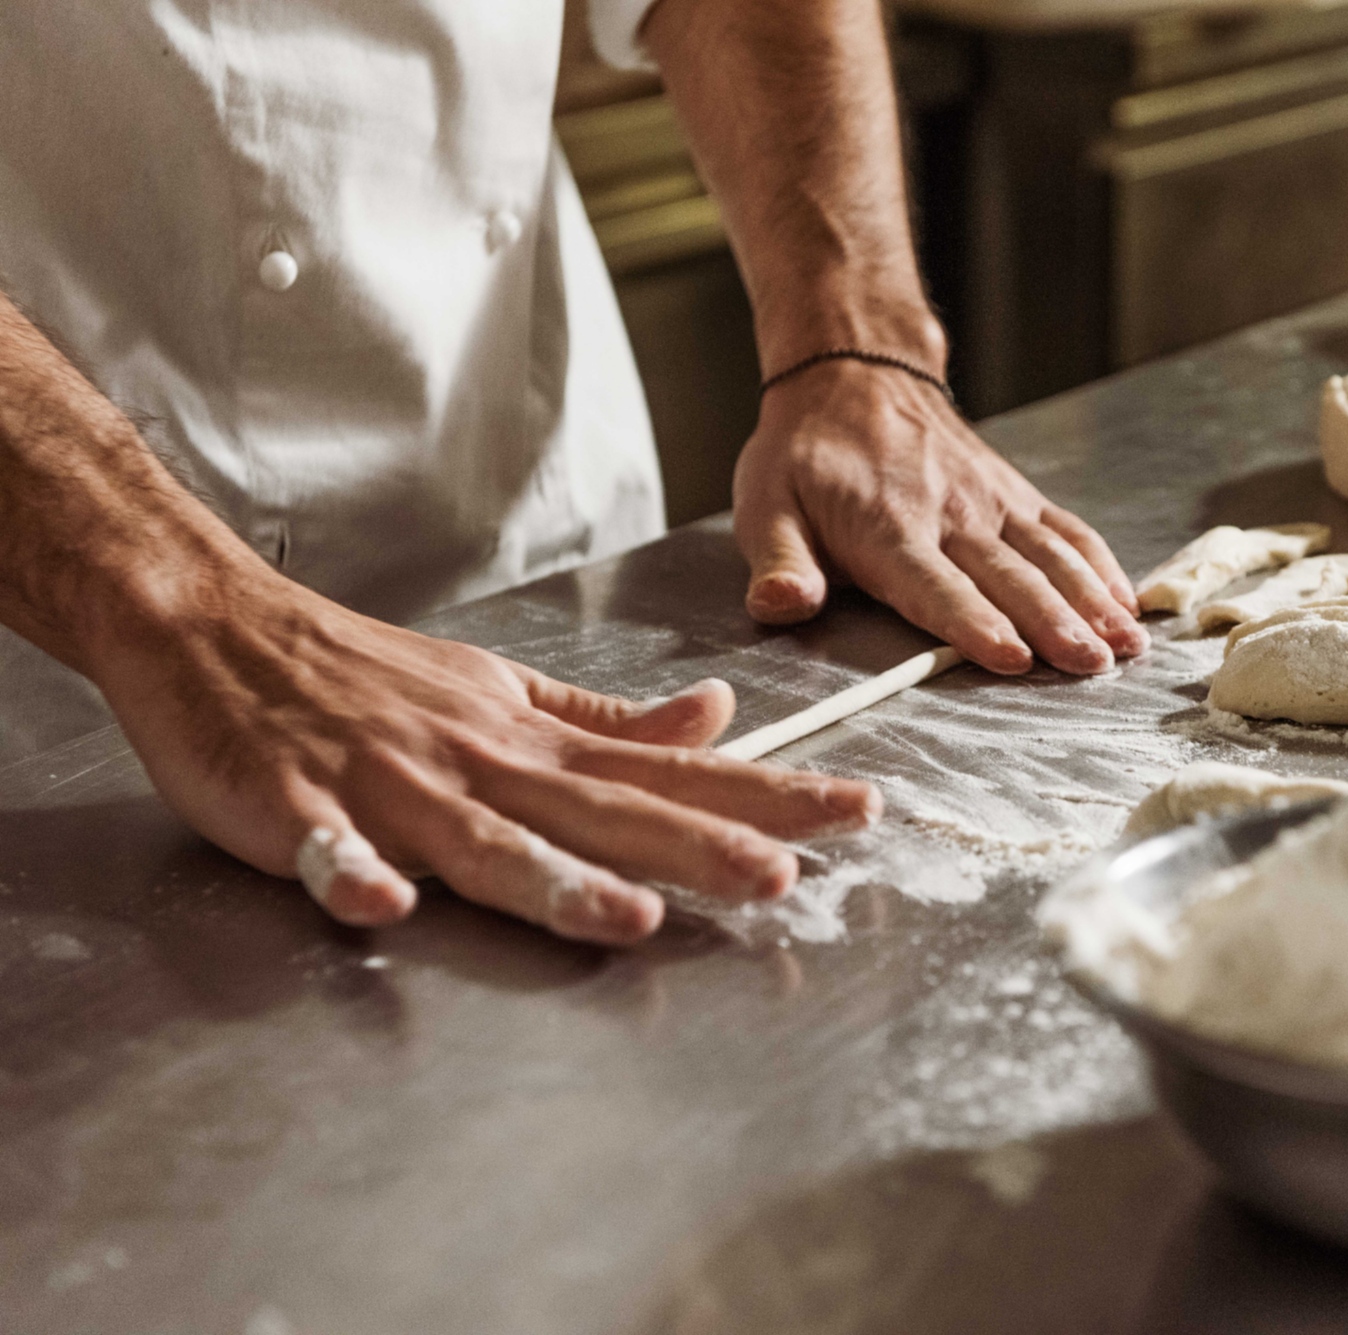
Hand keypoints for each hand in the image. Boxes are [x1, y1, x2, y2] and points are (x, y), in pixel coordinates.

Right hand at [87, 570, 880, 944]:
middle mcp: (480, 761)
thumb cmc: (367, 671)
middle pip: (603, 812)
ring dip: (555, 879)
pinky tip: (381, 903)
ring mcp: (389, 781)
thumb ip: (608, 721)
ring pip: (484, 839)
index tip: (855, 812)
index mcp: (532, 742)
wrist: (218, 622)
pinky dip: (350, 871)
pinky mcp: (294, 805)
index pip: (669, 773)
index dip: (763, 795)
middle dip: (696, 848)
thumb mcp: (502, 690)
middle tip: (782, 878)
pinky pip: (324, 846)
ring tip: (629, 918)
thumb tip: (719, 715)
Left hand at [732, 358, 1148, 675]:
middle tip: (1092, 666)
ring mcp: (992, 502)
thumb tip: (779, 605)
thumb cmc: (808, 455)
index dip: (974, 622)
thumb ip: (779, 561)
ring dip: (1092, 601)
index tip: (1011, 655)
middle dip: (1055, 624)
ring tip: (1125, 644)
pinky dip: (1101, 565)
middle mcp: (950, 514)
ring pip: (1050, 556)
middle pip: (1010, 577)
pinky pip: (1067, 529)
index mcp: (887, 528)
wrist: (855, 373)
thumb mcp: (766, 503)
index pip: (935, 585)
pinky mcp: (1017, 493)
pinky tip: (1128, 603)